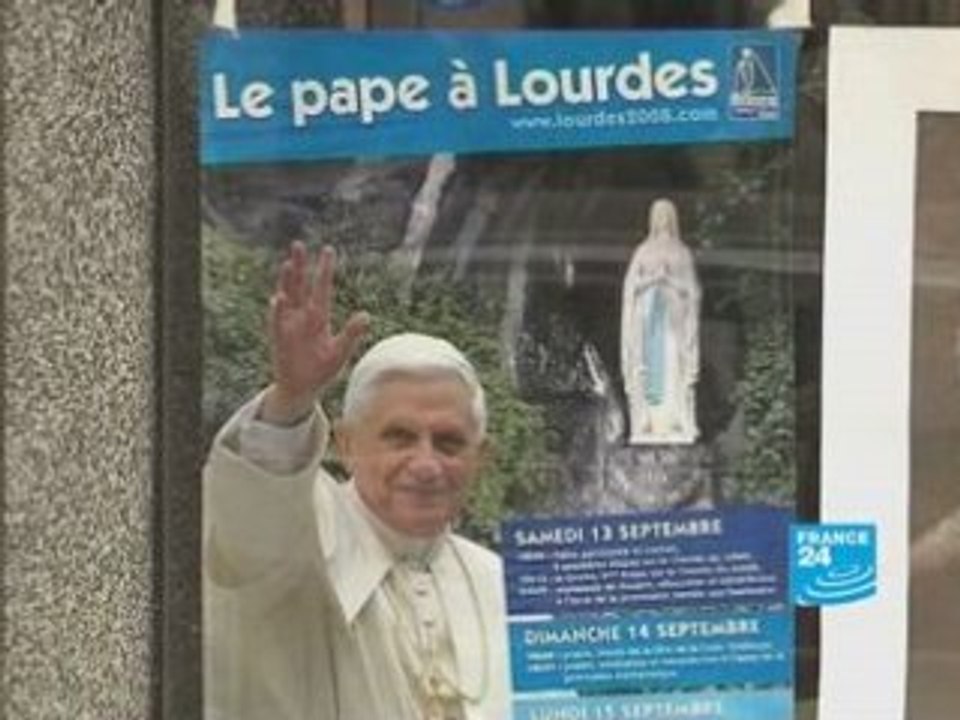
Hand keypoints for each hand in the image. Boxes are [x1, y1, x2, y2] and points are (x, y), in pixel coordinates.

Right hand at [261, 242, 368, 423]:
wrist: (302, 390)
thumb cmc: (321, 370)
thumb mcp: (340, 352)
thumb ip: (351, 334)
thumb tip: (366, 316)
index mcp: (318, 318)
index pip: (322, 288)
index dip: (324, 270)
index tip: (328, 250)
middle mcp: (302, 317)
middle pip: (300, 286)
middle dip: (300, 266)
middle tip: (298, 245)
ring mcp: (288, 326)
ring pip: (287, 298)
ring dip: (287, 282)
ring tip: (289, 264)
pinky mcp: (280, 339)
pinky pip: (278, 322)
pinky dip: (278, 311)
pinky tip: (279, 298)